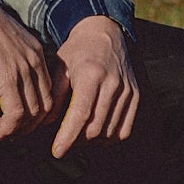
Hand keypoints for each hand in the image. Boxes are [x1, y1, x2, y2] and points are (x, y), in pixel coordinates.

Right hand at [0, 0, 59, 138]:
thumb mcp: (0, 41)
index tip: (16, 120)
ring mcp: (23, 69)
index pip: (47, 91)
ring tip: (0, 133)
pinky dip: (8, 128)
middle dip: (28, 125)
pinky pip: (16, 113)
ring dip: (17, 130)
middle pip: (44, 105)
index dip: (34, 112)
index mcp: (35, 51)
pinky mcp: (8, 77)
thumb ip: (7, 58)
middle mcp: (35, 60)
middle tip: (9, 132)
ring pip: (33, 113)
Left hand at [51, 15, 137, 157]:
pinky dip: (110, 138)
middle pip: (95, 128)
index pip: (80, 114)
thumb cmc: (78, 50)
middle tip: (64, 141)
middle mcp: (113, 83)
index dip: (67, 137)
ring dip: (91, 141)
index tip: (57, 151)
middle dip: (77, 142)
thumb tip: (47, 124)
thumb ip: (56, 96)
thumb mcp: (60, 67)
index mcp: (91, 74)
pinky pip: (125, 129)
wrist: (105, 32)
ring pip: (109, 132)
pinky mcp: (136, 96)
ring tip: (78, 136)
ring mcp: (127, 90)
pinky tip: (97, 134)